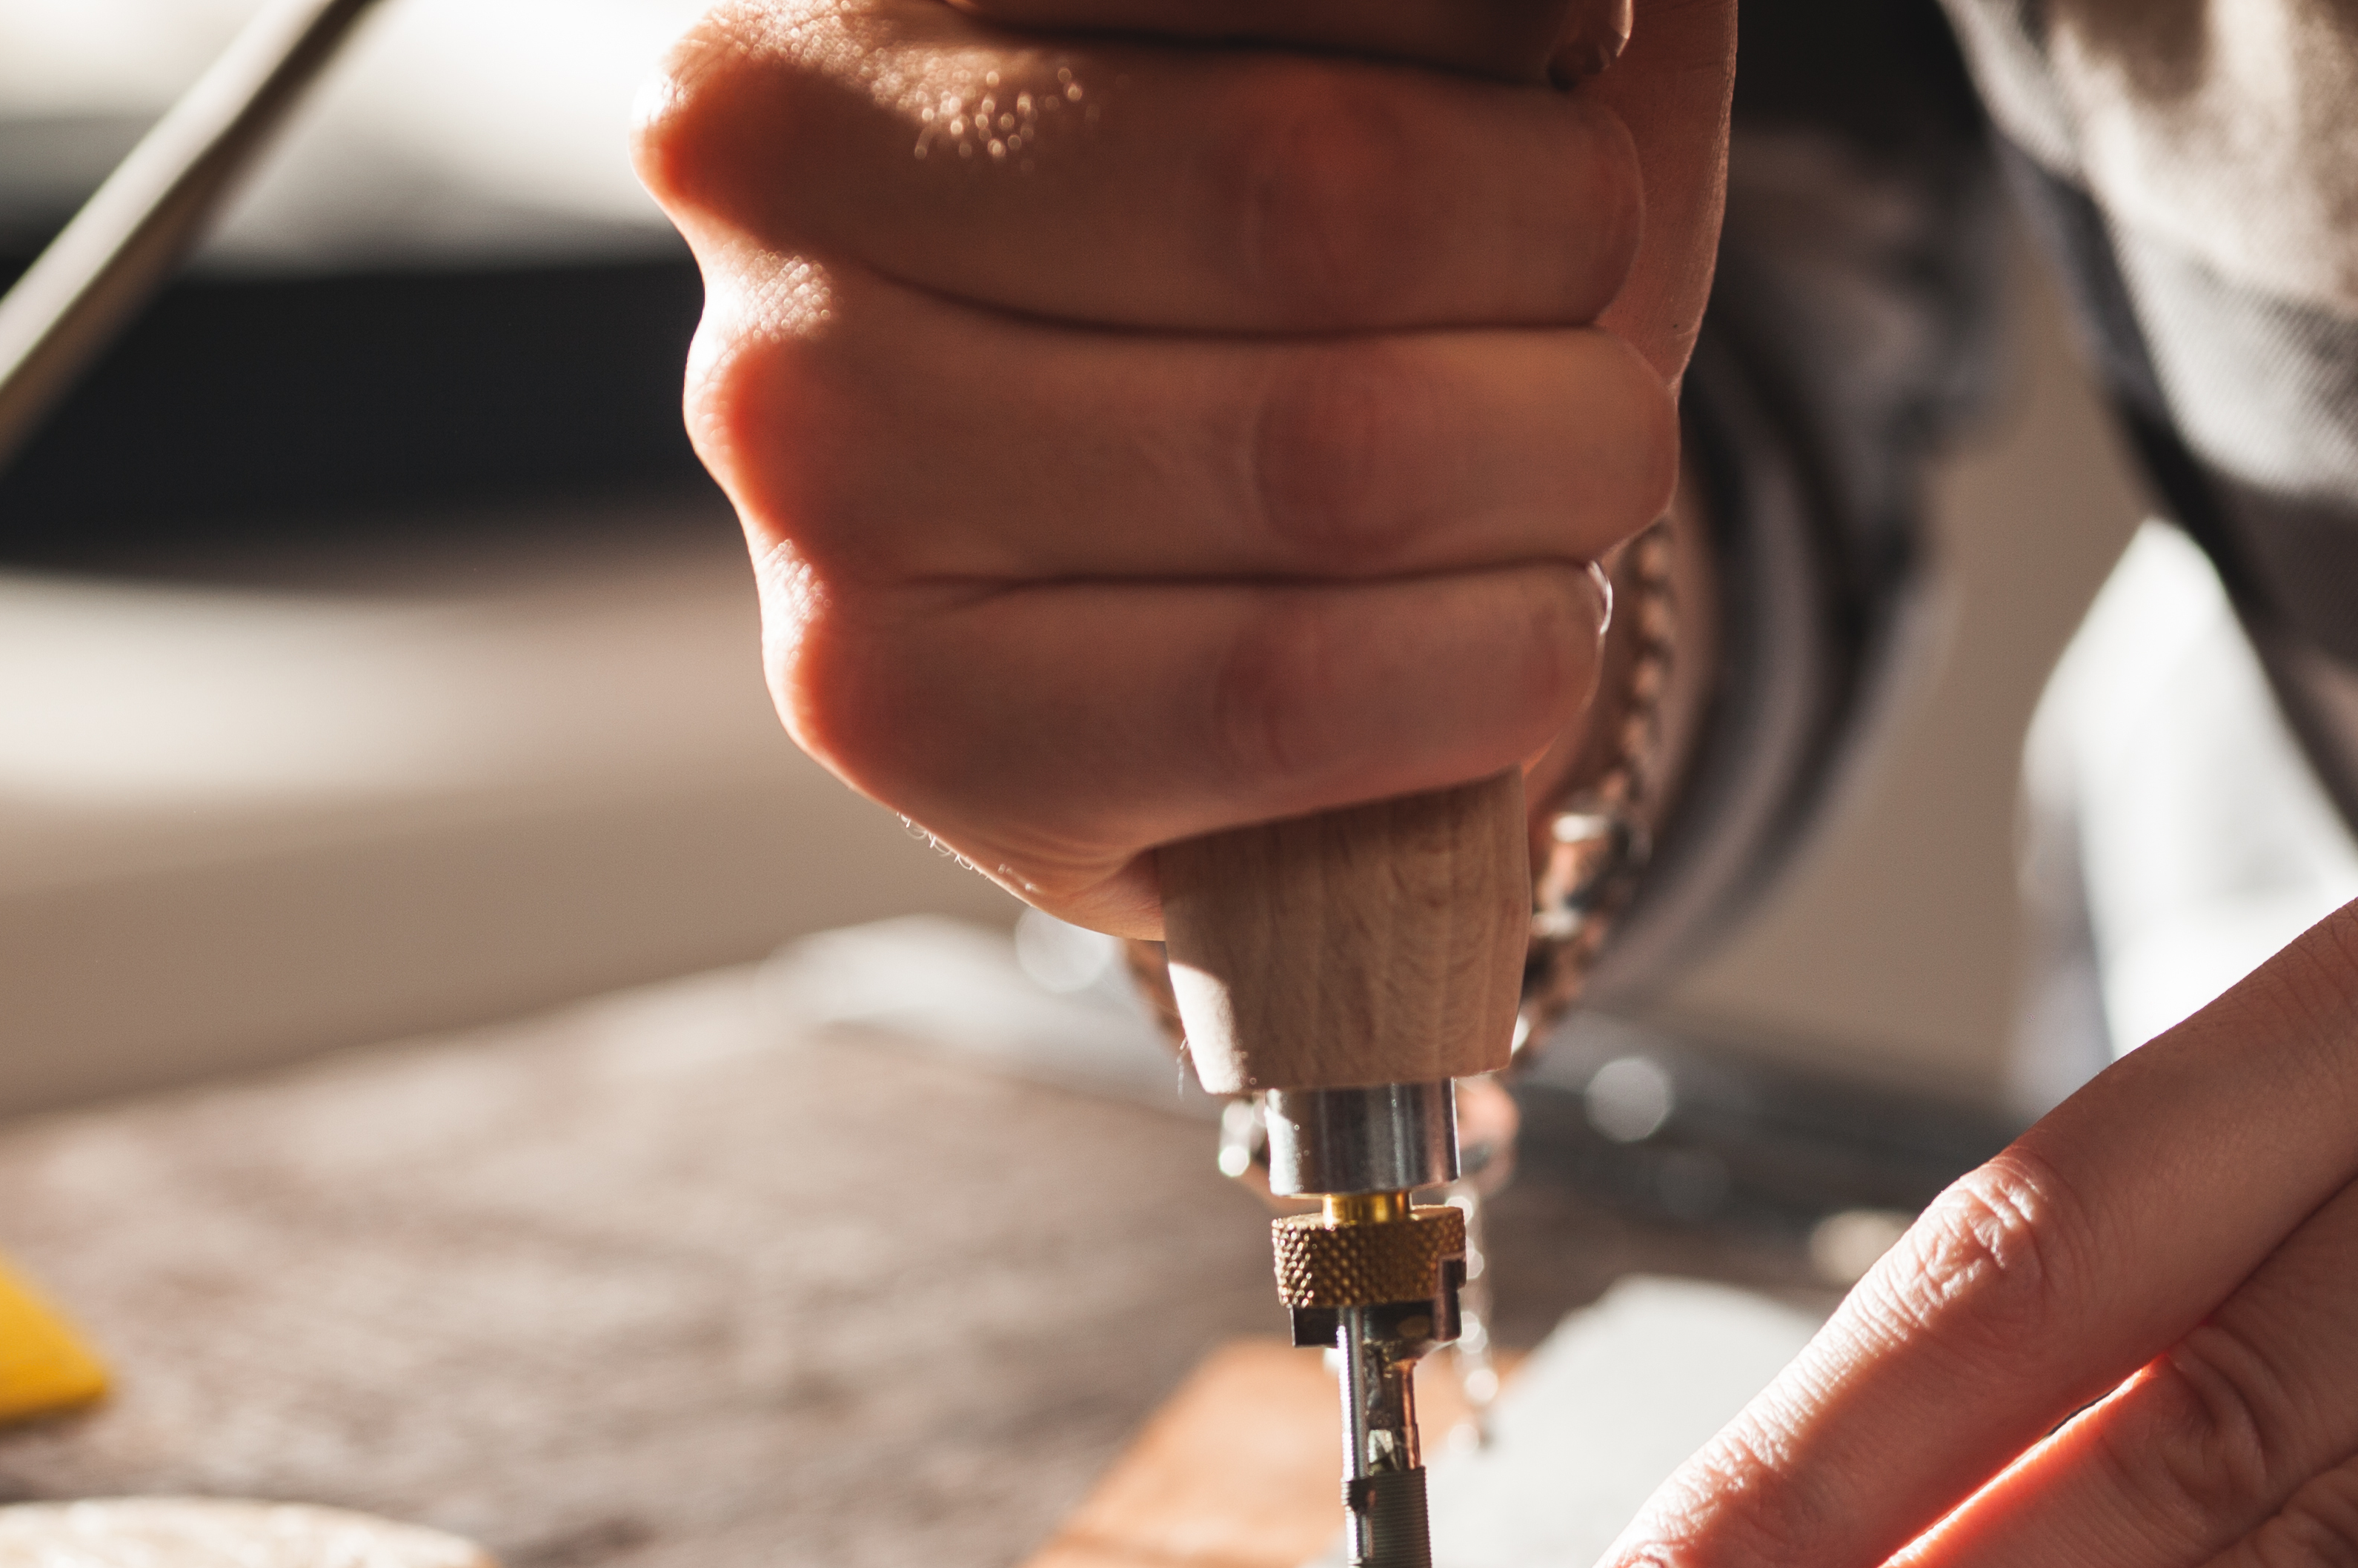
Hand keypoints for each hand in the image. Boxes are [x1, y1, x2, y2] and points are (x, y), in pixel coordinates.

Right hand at [637, 0, 1732, 932]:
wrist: (1242, 591)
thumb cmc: (1339, 264)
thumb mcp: (1419, 32)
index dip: (1501, 23)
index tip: (1550, 62)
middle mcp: (783, 168)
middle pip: (1325, 193)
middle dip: (1557, 242)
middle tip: (1575, 283)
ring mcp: (807, 455)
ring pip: (1335, 462)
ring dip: (1560, 466)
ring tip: (1549, 461)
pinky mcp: (884, 709)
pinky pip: (1290, 695)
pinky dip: (1502, 663)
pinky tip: (1499, 627)